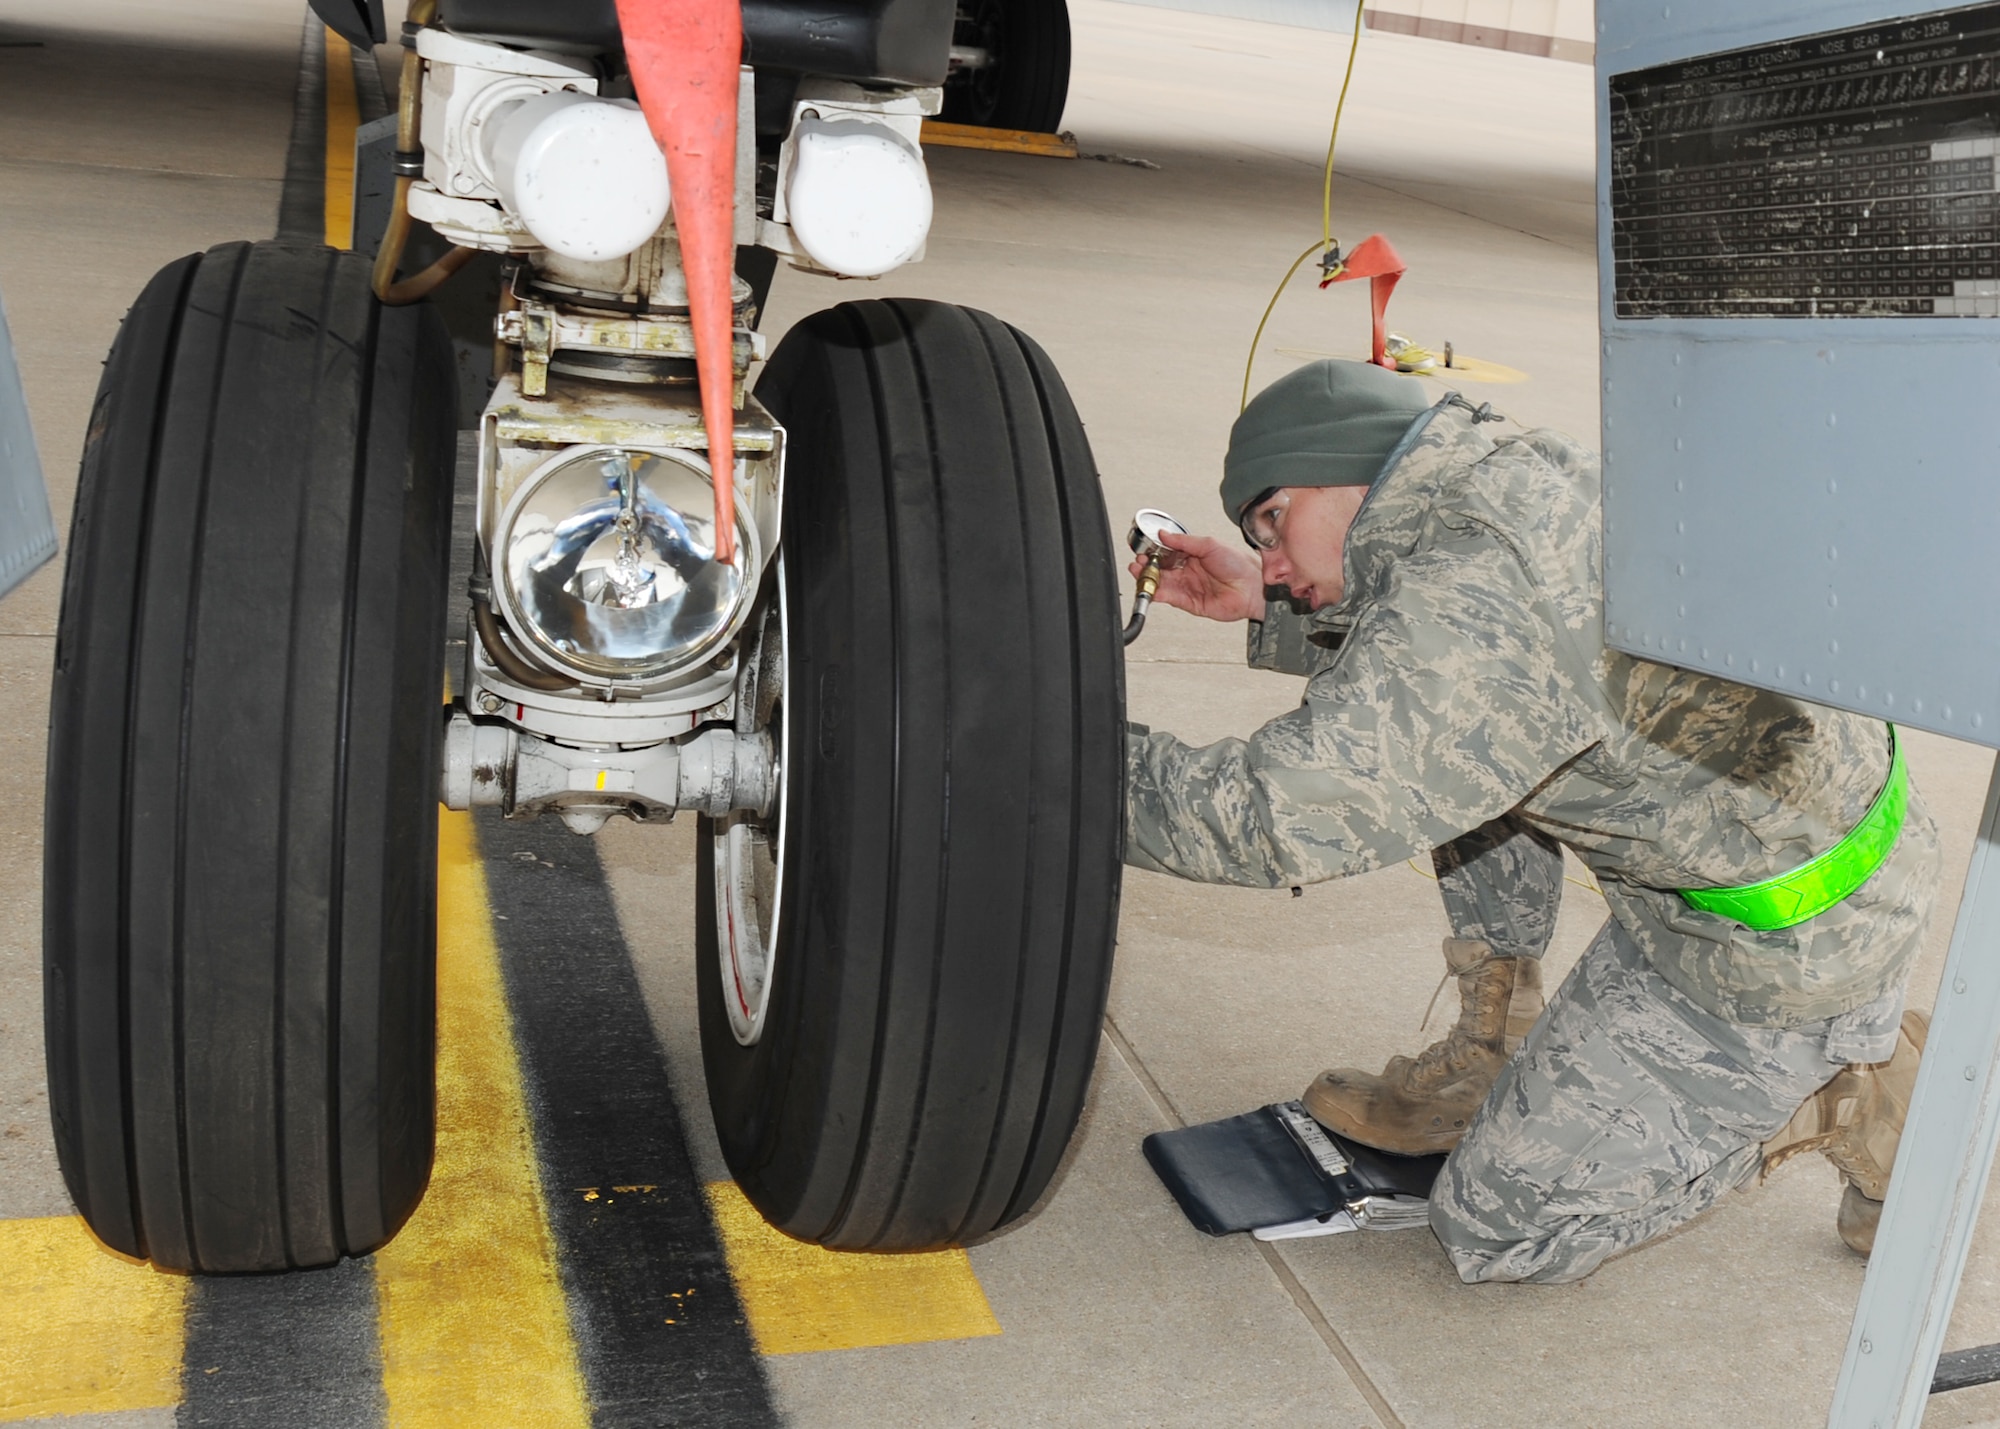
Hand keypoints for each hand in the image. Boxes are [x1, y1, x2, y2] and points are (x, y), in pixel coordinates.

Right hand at [1127, 529, 1265, 623]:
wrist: (1253, 586)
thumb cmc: (1238, 564)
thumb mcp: (1209, 544)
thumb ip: (1184, 541)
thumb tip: (1163, 535)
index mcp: (1192, 555)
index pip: (1166, 553)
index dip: (1153, 552)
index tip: (1143, 550)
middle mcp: (1188, 571)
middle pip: (1160, 569)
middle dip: (1146, 566)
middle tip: (1137, 562)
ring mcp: (1188, 587)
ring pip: (1162, 583)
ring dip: (1148, 579)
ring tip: (1138, 572)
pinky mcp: (1189, 602)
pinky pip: (1169, 597)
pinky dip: (1157, 593)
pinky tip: (1150, 587)